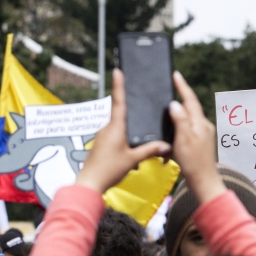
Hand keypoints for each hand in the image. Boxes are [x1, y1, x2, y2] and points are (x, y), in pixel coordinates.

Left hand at [75, 69, 168, 194]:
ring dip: (130, 137)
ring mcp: (102, 136)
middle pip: (122, 116)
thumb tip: (166, 145)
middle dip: (134, 119)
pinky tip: (130, 159)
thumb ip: (150, 150)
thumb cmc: (110, 169)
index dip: (119, 85)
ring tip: (138, 153)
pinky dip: (125, 144)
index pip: (118, 101)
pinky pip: (116, 139)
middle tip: (144, 118)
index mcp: (115, 126)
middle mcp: (107, 127)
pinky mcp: (101, 145)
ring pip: (120, 130)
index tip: (117, 71)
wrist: (89, 184)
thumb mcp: (133, 159)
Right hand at [167, 71, 225, 204]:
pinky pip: (186, 133)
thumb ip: (180, 120)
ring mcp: (202, 135)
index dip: (182, 87)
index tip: (176, 75)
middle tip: (169, 89)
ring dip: (176, 119)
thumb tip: (175, 103)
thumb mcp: (184, 139)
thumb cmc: (194, 162)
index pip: (190, 100)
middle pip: (189, 108)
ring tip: (165, 116)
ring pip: (186, 121)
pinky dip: (177, 133)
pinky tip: (170, 139)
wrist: (204, 182)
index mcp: (200, 123)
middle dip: (178, 101)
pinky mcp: (199, 144)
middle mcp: (203, 126)